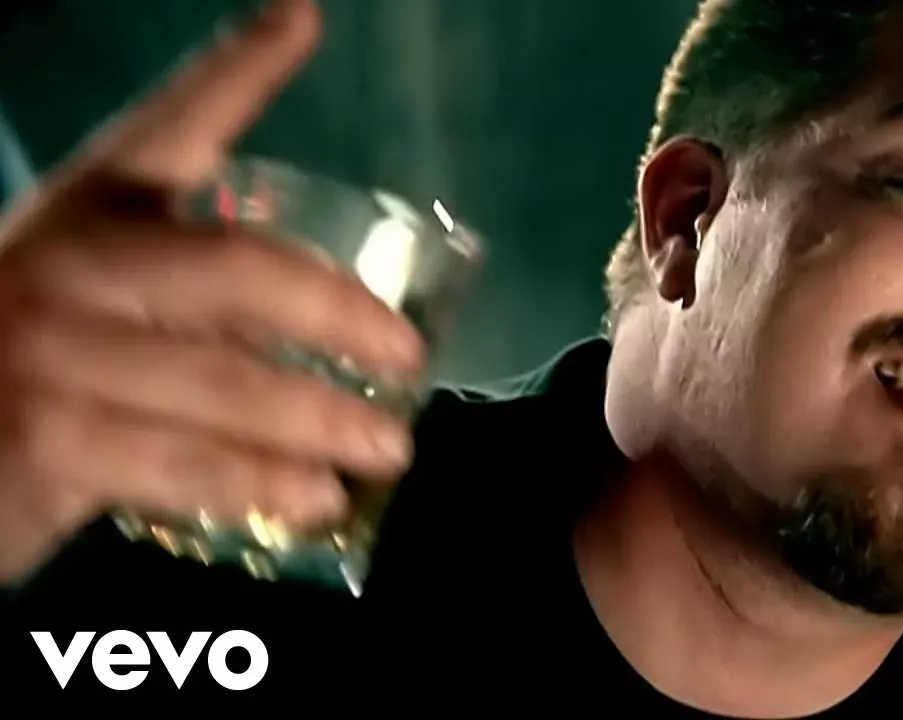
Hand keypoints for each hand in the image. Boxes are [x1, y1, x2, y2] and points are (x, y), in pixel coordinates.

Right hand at [0, 0, 424, 583]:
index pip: (169, 127)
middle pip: (231, 271)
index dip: (238, 70)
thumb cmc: (37, 371)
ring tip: (388, 449)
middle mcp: (69, 263)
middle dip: (336, 315)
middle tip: (407, 356)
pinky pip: (183, 465)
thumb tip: (319, 343)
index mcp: (86, 213)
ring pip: (223, 381)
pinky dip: (260, 485)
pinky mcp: (48, 438)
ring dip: (319, 420)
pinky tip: (317, 500)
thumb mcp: (109, 315)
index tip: (302, 17)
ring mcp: (53, 351)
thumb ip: (198, 312)